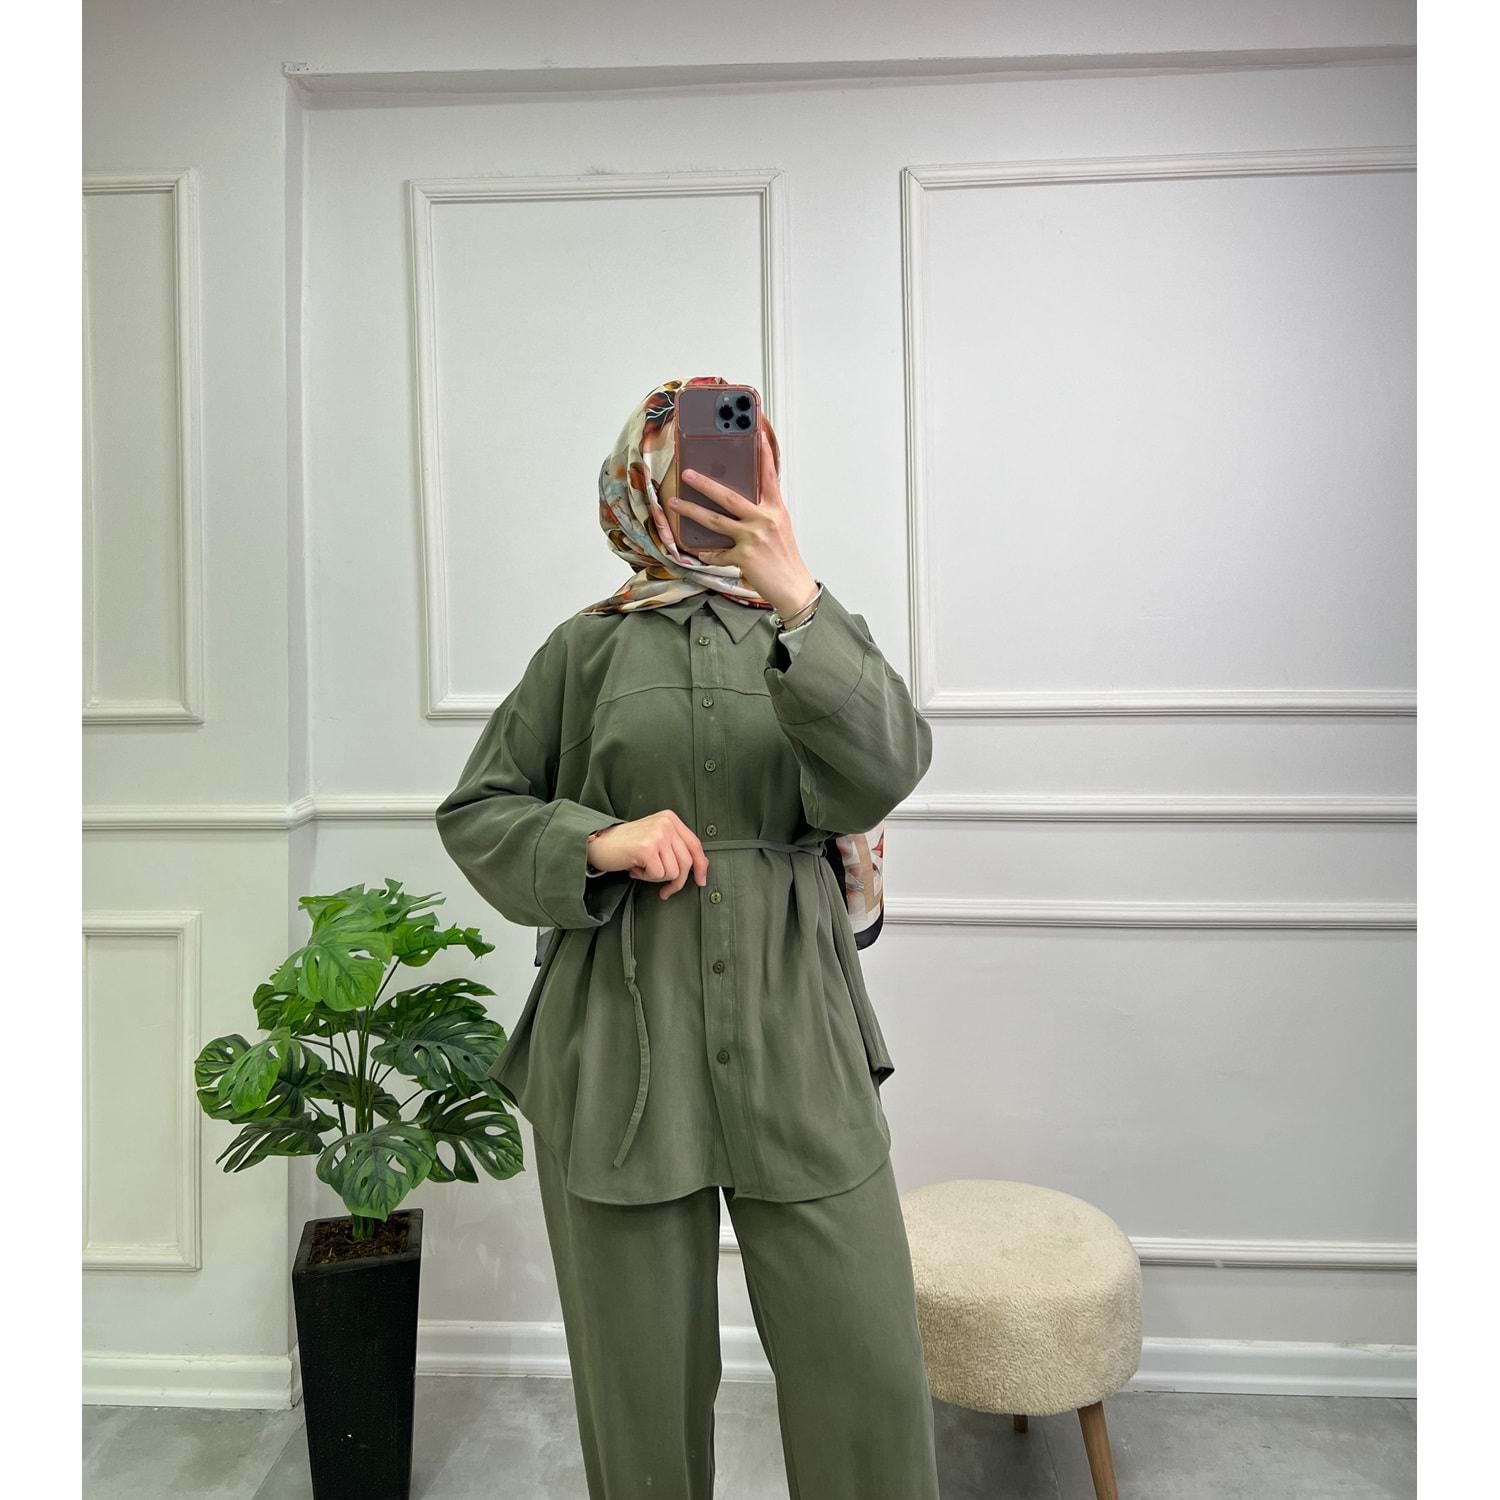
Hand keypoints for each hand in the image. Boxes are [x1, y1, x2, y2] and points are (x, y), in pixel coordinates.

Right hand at [587, 811, 709, 899]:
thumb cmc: (626, 845)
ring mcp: (657, 834)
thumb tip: (700, 866)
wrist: (598, 843)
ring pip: (673, 872)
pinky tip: (635, 868)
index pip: (695, 845)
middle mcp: (666, 824)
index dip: (701, 866)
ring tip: (642, 868)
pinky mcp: (647, 848)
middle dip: (677, 881)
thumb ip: (677, 848)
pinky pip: (658, 875)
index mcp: (670, 819)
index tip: (701, 881)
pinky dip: (646, 877)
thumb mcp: (656, 839)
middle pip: (687, 862)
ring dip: (656, 877)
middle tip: (665, 890)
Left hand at [670, 427, 818, 617]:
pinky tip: (701, 553)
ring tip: (674, 502)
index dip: (764, 454)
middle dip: (705, 484)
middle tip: (687, 473)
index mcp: (775, 509)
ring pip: (715, 521)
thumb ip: (763, 512)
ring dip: (691, 510)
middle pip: (728, 496)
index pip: (769, 476)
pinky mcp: (744, 556)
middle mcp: (764, 519)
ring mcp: (753, 537)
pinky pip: (718, 553)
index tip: (757, 434)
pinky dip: (708, 554)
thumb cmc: (785, 558)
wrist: (793, 587)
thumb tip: (741, 503)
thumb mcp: (779, 528)